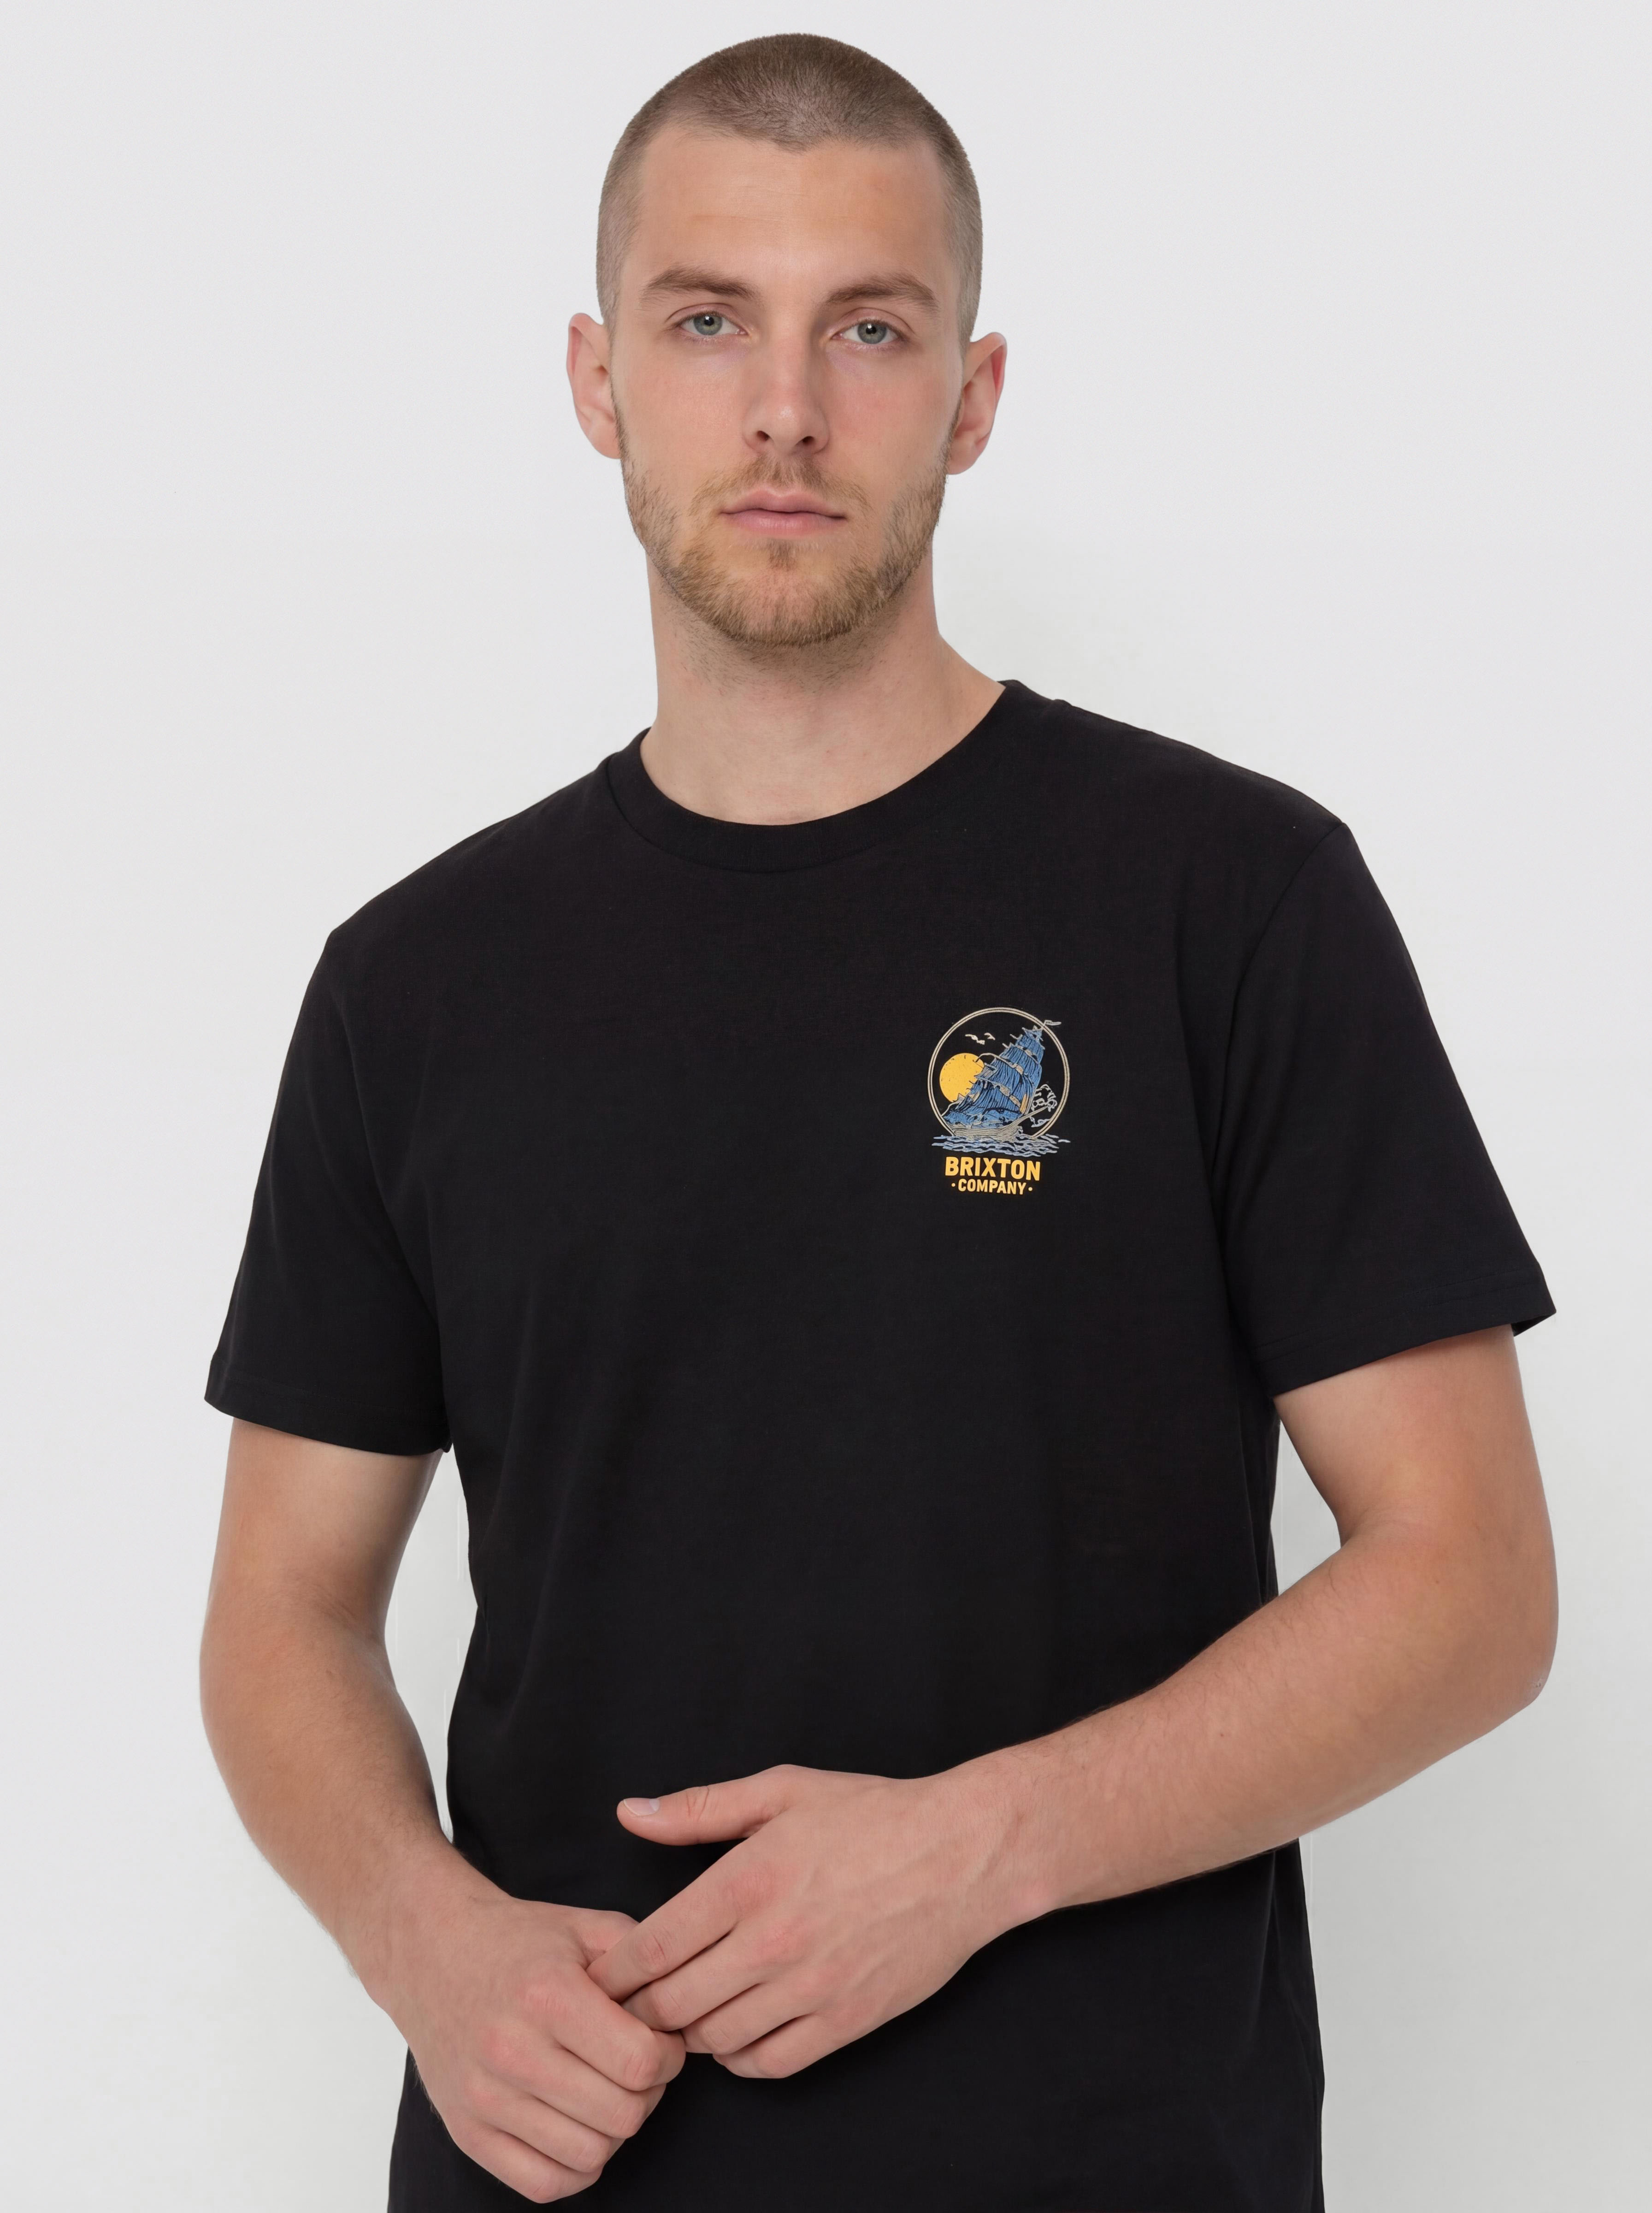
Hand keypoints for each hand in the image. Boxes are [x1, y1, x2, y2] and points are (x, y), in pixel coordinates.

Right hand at [371, 1867, 685, 2201]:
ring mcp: (485, 2098)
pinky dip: (576, 2166)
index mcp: (548, 1994)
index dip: (669, 2056)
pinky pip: (544, 2183)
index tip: (661, 2041)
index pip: (640, 2061)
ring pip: (588, 2154)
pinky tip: (579, 2127)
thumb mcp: (584, 1926)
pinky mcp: (467, 2132)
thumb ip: (641, 1957)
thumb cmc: (517, 1940)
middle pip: (621, 2114)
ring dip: (614, 2130)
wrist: (430, 1953)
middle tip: (637, 2066)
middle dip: (648, 2093)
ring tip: (607, 2091)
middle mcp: (512, 2050)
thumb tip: (684, 2007)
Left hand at [587, 1763, 1012, 2079]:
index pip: (652, 1949)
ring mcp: (810, 1988)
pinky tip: (736, 2032)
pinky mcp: (845, 2022)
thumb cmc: (871, 1815)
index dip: (613, 1973)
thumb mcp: (781, 1791)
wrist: (961, 1855)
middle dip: (641, 2009)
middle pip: (672, 2005)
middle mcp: (772, 1941)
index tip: (597, 1978)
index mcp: (748, 1880)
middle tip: (632, 2004)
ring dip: (689, 2032)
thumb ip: (699, 1808)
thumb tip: (630, 1814)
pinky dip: (739, 2058)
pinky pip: (769, 2064)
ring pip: (715, 2039)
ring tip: (685, 2012)